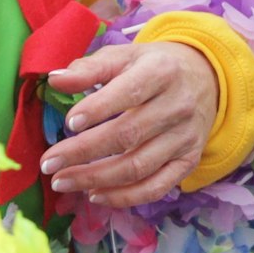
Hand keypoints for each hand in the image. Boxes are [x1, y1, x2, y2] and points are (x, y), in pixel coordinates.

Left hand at [40, 40, 220, 205]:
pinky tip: (95, 195)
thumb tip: (54, 80)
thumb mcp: (125, 56)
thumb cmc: (153, 67)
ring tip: (62, 181)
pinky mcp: (189, 161)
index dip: (97, 110)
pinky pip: (156, 187)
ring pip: (138, 166)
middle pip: (128, 135)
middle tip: (48, 163)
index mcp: (161, 72)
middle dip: (83, 152)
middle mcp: (178, 105)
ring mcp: (185, 137)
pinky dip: (124, 197)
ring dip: (95, 179)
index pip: (128, 93)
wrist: (205, 78)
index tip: (68, 124)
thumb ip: (89, 68)